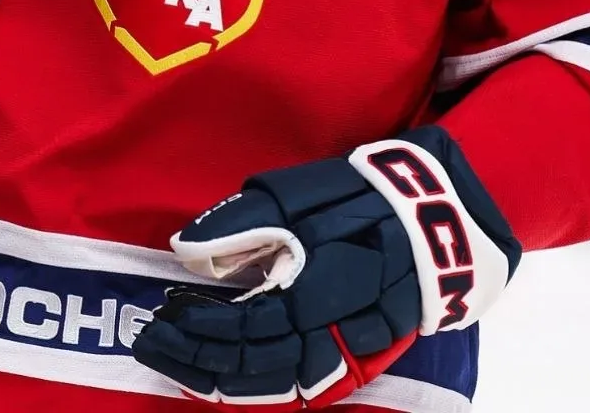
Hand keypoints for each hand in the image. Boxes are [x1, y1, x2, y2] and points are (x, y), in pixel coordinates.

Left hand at [133, 126, 520, 407]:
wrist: (435, 222)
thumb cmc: (359, 199)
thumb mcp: (296, 196)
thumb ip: (238, 224)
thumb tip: (185, 250)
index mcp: (311, 291)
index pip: (240, 328)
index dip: (197, 328)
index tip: (162, 315)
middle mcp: (329, 336)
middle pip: (251, 367)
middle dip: (195, 361)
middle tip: (153, 344)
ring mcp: (348, 355)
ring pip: (276, 389)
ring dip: (221, 383)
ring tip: (181, 370)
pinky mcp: (361, 361)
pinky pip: (304, 392)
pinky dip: (262, 394)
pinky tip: (230, 385)